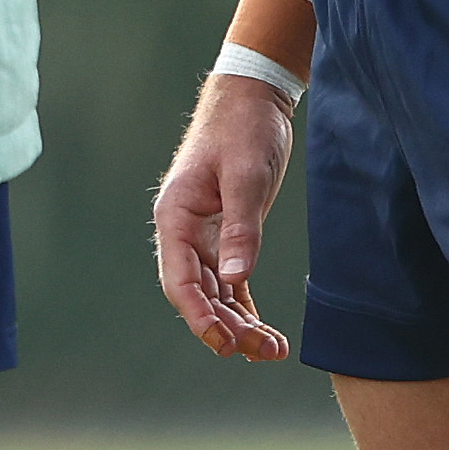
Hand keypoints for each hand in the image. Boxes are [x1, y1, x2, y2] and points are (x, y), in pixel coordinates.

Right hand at [151, 72, 300, 359]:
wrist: (252, 97)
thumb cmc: (243, 128)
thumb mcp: (246, 176)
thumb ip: (240, 227)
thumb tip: (238, 278)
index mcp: (175, 217)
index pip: (180, 280)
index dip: (199, 315)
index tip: (224, 342)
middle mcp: (184, 232)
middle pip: (198, 294)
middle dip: (225, 327)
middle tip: (259, 352)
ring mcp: (203, 236)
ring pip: (216, 292)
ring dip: (239, 323)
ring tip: (272, 349)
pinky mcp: (226, 234)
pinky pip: (231, 282)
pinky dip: (244, 306)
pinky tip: (263, 332)